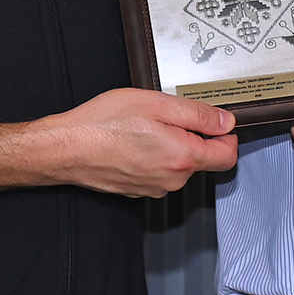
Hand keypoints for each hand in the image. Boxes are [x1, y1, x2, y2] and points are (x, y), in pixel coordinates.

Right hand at [25, 87, 238, 196]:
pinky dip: (153, 156)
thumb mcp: (158, 104)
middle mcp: (172, 180)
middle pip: (203, 160)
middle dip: (195, 138)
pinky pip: (159, 172)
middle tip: (168, 117)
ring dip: (172, 146)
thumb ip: (198, 115)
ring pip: (179, 166)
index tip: (216, 122)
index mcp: (183, 158)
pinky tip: (134, 141)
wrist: (65, 149)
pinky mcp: (138, 190)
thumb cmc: (104, 124)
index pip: (228, 156)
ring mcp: (154, 188)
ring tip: (145, 127)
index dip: (226, 135)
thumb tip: (226, 122)